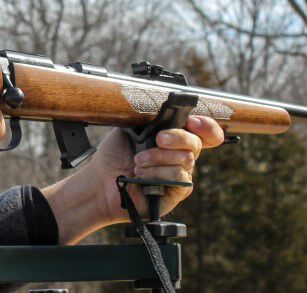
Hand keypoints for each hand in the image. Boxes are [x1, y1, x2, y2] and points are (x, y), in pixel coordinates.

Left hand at [40, 115, 224, 243]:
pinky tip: (142, 176)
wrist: (100, 181)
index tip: (191, 121)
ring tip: (137, 163)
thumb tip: (166, 113)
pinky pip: (179, 178)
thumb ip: (151, 119)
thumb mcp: (130, 128)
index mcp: (173, 138)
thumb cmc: (114, 155)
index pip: (203, 131)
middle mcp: (180, 155)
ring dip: (159, 158)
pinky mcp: (176, 192)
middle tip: (158, 139)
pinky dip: (159, 173)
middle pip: (196, 143)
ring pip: (186, 160)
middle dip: (177, 137)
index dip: (206, 126)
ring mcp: (180, 174)